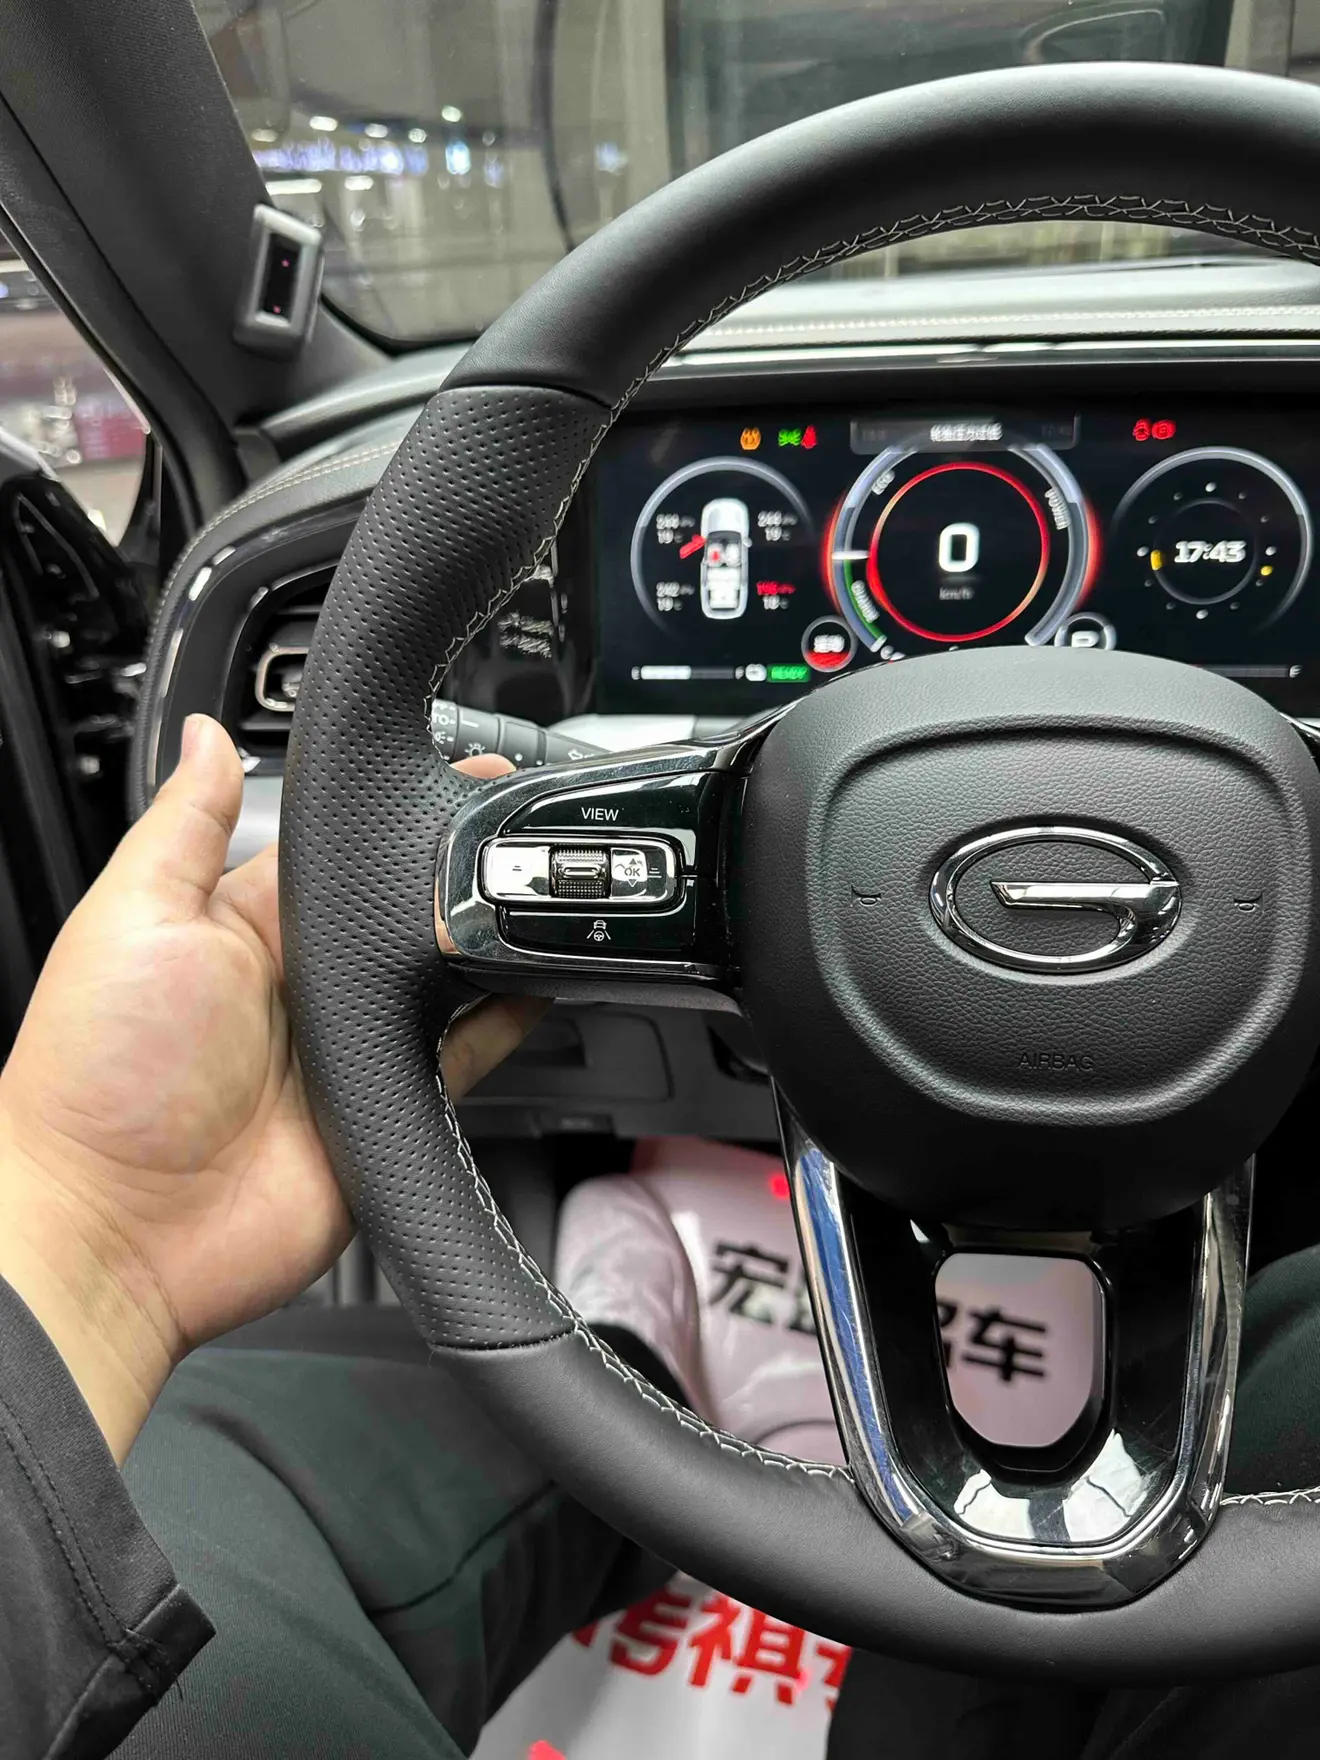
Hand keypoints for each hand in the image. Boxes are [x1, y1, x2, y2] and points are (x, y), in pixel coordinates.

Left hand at [0, 716, 543, 1459]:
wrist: (118, 1227)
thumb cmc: (99, 1073)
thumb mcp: (133, 918)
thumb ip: (185, 824)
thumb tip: (203, 732)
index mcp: (242, 925)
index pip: (339, 852)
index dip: (394, 816)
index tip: (457, 775)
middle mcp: (303, 984)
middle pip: (400, 915)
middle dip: (450, 880)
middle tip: (510, 841)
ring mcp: (347, 1050)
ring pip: (440, 982)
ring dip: (481, 948)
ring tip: (529, 904)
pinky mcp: (383, 1110)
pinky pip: (460, 1061)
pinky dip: (501, 1028)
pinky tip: (532, 991)